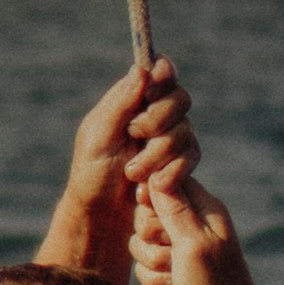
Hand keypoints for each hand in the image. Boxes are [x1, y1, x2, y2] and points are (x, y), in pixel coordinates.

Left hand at [39, 53, 185, 278]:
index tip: (151, 93)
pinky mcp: (179, 164)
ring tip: (133, 174)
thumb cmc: (91, 174)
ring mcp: (168, 139)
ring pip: (186, 131)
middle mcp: (153, 115)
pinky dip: (173, 171)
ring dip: (160, 153)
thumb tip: (143, 68)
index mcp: (130, 100)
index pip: (159, 71)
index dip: (163, 77)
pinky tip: (152, 186)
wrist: (101, 216)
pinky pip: (192, 157)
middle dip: (159, 119)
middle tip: (134, 135)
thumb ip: (122, 102)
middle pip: (179, 99)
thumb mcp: (99, 135)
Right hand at [125, 93, 263, 284]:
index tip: (159, 222)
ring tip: (176, 278)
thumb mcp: (195, 245)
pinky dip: (154, 280)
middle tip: (172, 256)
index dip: (152, 199)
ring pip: (140, 240)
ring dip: (152, 263)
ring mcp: (180, 248)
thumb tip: (156, 173)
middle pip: (147, 211)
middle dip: (151, 238)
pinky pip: (143, 265)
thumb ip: (175, 209)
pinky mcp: (171, 269)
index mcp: (205, 209)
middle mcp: (192, 224)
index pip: (164, 181)